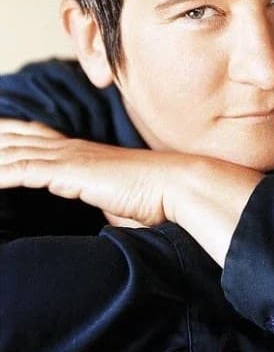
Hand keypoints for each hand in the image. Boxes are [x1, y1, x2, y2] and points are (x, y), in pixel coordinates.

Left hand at [0, 118, 262, 263]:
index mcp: (84, 155)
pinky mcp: (70, 172)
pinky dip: (3, 173)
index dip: (14, 133)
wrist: (177, 185)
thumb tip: (107, 218)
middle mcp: (72, 150)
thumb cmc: (156, 199)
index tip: (0, 133)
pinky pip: (23, 171)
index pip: (39, 137)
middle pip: (20, 137)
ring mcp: (70, 159)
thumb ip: (105, 204)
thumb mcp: (122, 201)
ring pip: (16, 151)